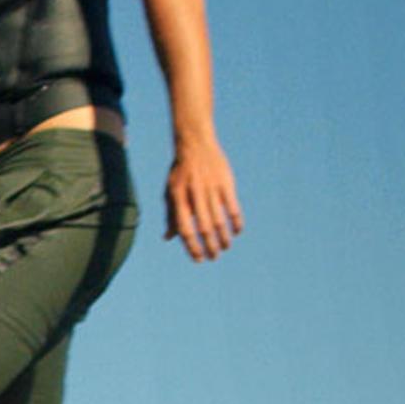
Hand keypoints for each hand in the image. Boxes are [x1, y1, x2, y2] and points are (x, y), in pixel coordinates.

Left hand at [165, 143, 240, 260]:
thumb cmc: (180, 172)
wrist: (195, 144)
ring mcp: (211, 188)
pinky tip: (237, 232)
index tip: (198, 259)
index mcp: (178, 198)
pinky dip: (236, 222)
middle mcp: (194, 194)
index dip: (192, 247)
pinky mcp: (225, 183)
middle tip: (213, 257)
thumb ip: (170, 216)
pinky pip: (233, 207)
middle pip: (204, 228)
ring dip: (223, 237)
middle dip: (209, 247)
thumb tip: (168, 238)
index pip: (185, 229)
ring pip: (219, 220)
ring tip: (225, 247)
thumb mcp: (171, 192)